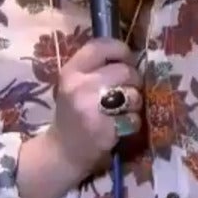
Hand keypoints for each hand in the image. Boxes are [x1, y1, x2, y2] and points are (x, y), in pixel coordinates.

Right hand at [46, 37, 138, 177]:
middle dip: (133, 81)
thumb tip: (129, 57)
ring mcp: (91, 108)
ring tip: (121, 111)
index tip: (127, 60)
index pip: (101, 46)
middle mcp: (79, 86)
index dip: (121, 50)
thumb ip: (96, 67)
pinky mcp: (104, 129)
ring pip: (133, 95)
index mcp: (71, 71)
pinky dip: (132, 123)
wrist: (63, 151)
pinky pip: (133, 118)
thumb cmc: (74, 113)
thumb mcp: (75, 84)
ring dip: (134, 103)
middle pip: (125, 71)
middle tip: (126, 91)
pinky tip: (119, 126)